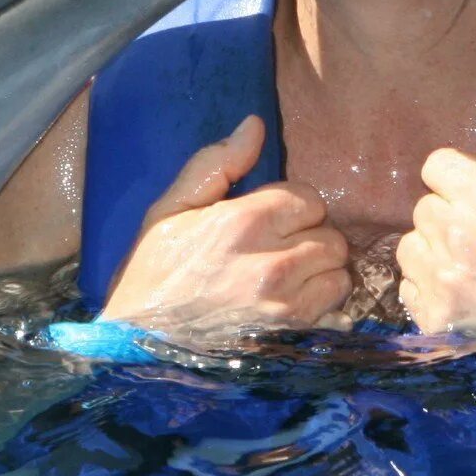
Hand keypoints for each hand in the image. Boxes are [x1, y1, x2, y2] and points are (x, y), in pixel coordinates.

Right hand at [100, 114, 352, 334]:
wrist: (137, 349)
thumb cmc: (150, 277)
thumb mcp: (168, 212)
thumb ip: (215, 164)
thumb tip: (254, 125)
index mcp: (245, 223)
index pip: (309, 199)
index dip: (292, 208)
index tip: (269, 222)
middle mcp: (274, 264)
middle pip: (332, 237)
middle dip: (310, 240)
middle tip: (279, 252)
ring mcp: (288, 309)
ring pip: (339, 276)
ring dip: (320, 277)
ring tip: (287, 283)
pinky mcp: (295, 343)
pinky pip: (339, 316)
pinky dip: (324, 313)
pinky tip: (294, 313)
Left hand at [398, 94, 475, 336]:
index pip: (435, 165)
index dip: (458, 177)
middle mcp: (455, 236)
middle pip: (423, 206)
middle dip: (448, 213)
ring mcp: (441, 281)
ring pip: (411, 246)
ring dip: (434, 250)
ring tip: (472, 261)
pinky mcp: (434, 317)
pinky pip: (409, 286)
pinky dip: (429, 287)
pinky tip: (464, 288)